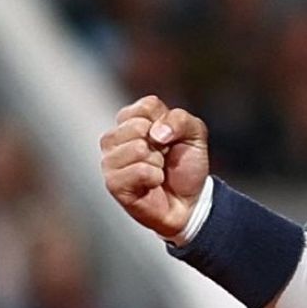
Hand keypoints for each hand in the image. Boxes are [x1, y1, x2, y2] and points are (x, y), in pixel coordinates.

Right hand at [100, 95, 211, 240]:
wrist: (190, 201)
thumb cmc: (186, 165)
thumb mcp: (195, 134)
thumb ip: (180, 120)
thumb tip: (156, 133)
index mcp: (133, 119)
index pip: (146, 106)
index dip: (167, 122)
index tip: (171, 138)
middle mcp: (116, 138)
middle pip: (137, 125)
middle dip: (161, 143)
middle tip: (163, 157)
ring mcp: (111, 161)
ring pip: (136, 148)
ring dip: (157, 161)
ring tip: (157, 170)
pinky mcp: (113, 183)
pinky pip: (138, 170)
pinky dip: (154, 177)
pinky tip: (153, 183)